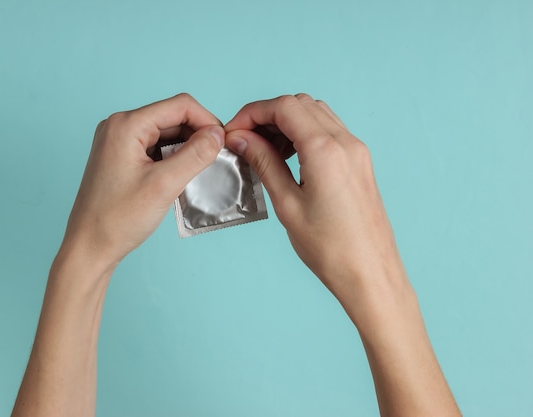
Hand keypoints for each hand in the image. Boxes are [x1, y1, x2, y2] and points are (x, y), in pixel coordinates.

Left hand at [60, 93, 224, 274]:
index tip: (223, 144)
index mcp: (126, 125)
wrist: (89, 247)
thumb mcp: (164, 185)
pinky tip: (182, 175)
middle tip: (215, 160)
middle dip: (198, 135)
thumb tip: (218, 134)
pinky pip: (155, 146)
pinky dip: (173, 157)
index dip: (207, 121)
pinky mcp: (121, 156)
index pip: (180, 106)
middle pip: (173, 117)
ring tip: (200, 170)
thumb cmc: (117, 219)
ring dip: (187, 147)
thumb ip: (195, 155)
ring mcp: (118, 141)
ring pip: (166, 133)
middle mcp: (120, 126)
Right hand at [224, 94, 403, 314]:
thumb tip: (242, 139)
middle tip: (245, 140)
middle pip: (299, 104)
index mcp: (325, 150)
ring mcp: (356, 150)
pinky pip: (329, 131)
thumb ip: (264, 164)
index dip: (252, 113)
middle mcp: (345, 142)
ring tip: (264, 151)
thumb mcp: (287, 205)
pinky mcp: (359, 162)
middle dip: (267, 115)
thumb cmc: (331, 248)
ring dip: (286, 123)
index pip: (283, 107)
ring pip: (315, 114)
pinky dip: (304, 133)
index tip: (234, 132)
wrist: (370, 273)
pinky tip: (288, 158)